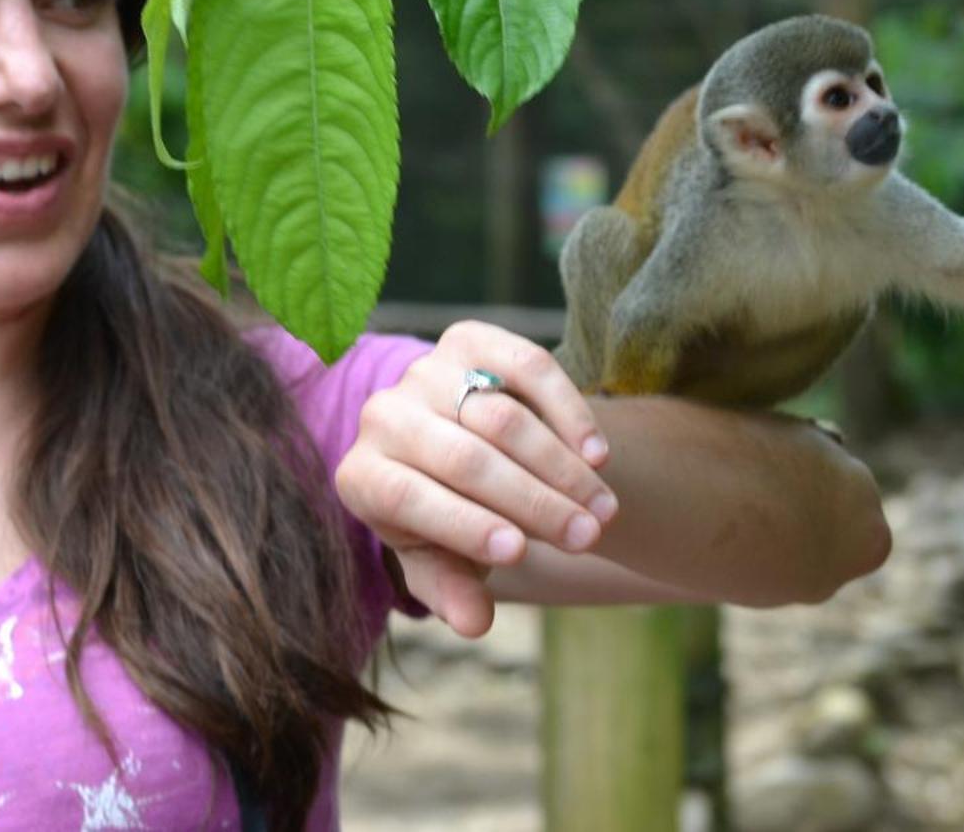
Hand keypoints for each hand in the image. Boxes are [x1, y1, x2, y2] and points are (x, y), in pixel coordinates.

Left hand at [334, 321, 615, 637]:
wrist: (456, 446)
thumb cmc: (446, 518)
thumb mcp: (442, 559)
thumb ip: (452, 590)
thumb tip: (473, 624)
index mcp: (361, 474)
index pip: (403, 496)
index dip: (461, 525)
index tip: (519, 553)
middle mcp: (382, 415)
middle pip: (462, 457)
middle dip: (531, 501)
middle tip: (586, 537)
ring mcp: (425, 372)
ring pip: (499, 415)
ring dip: (559, 466)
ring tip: (602, 510)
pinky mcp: (468, 340)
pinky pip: (526, 367)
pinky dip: (567, 411)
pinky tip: (598, 456)